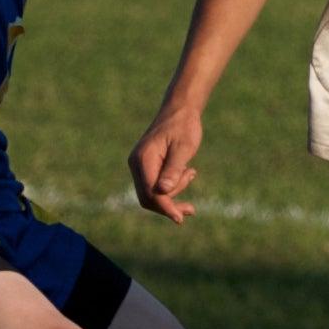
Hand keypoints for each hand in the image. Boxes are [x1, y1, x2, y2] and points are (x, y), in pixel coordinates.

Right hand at [128, 106, 202, 223]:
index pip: (151, 192)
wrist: (180, 110)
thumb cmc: (184, 126)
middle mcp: (137, 163)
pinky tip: (188, 174)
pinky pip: (156, 186)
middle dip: (169, 205)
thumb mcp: (184, 148)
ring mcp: (140, 166)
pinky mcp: (147, 166)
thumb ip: (174, 169)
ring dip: (174, 193)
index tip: (180, 218)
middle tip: (192, 209)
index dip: (165, 207)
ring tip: (192, 173)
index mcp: (143, 159)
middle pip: (149, 198)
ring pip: (153, 194)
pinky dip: (172, 187)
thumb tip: (163, 191)